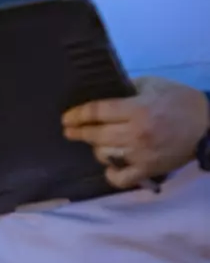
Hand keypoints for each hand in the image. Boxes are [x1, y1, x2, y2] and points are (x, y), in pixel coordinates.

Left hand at [62, 76, 208, 188]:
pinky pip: (122, 178)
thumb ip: (125, 89)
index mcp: (136, 109)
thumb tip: (102, 93)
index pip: (97, 113)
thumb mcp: (151, 85)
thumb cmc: (178, 100)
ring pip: (105, 154)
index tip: (66, 118)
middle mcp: (136, 133)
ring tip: (94, 143)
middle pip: (96, 135)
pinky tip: (110, 167)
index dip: (77, 115)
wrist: (208, 124)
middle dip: (79, 132)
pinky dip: (112, 174)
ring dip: (96, 148)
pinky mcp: (150, 169)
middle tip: (69, 131)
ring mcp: (142, 154)